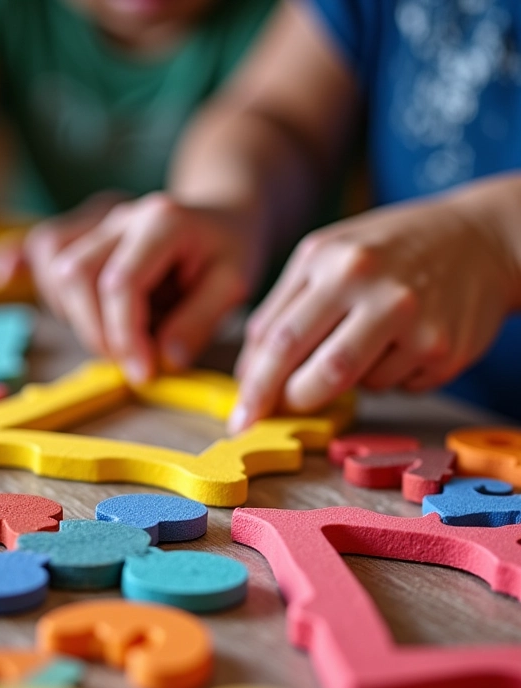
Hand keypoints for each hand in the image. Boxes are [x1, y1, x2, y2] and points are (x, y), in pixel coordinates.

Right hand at [16, 193, 250, 382]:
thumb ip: (199, 321)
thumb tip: (163, 359)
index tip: (143, 372)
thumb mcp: (234, 284)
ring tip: (111, 333)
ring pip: (54, 265)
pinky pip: (39, 244)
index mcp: (162, 221)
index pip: (123, 283)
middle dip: (96, 331)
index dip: (125, 336)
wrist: (220, 212)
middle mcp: (120, 214)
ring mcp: (96, 218)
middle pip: (76, 274)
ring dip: (73, 313)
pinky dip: (20, 264)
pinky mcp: (81, 227)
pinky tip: (1, 274)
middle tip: (129, 362)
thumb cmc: (228, 249)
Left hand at [229, 195, 520, 431]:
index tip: (241, 418)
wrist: (478, 238)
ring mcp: (415, 319)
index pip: (278, 339)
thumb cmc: (384, 251)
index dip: (255, 387)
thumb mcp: (325, 256)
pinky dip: (385, 376)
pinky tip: (401, 342)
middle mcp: (373, 286)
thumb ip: (281, 309)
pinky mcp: (445, 349)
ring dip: (346, 381)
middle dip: (294, 401)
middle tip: (284, 406)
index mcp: (331, 260)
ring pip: (358, 386)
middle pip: (319, 374)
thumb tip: (249, 373)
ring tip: (363, 341)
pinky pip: (396, 386)